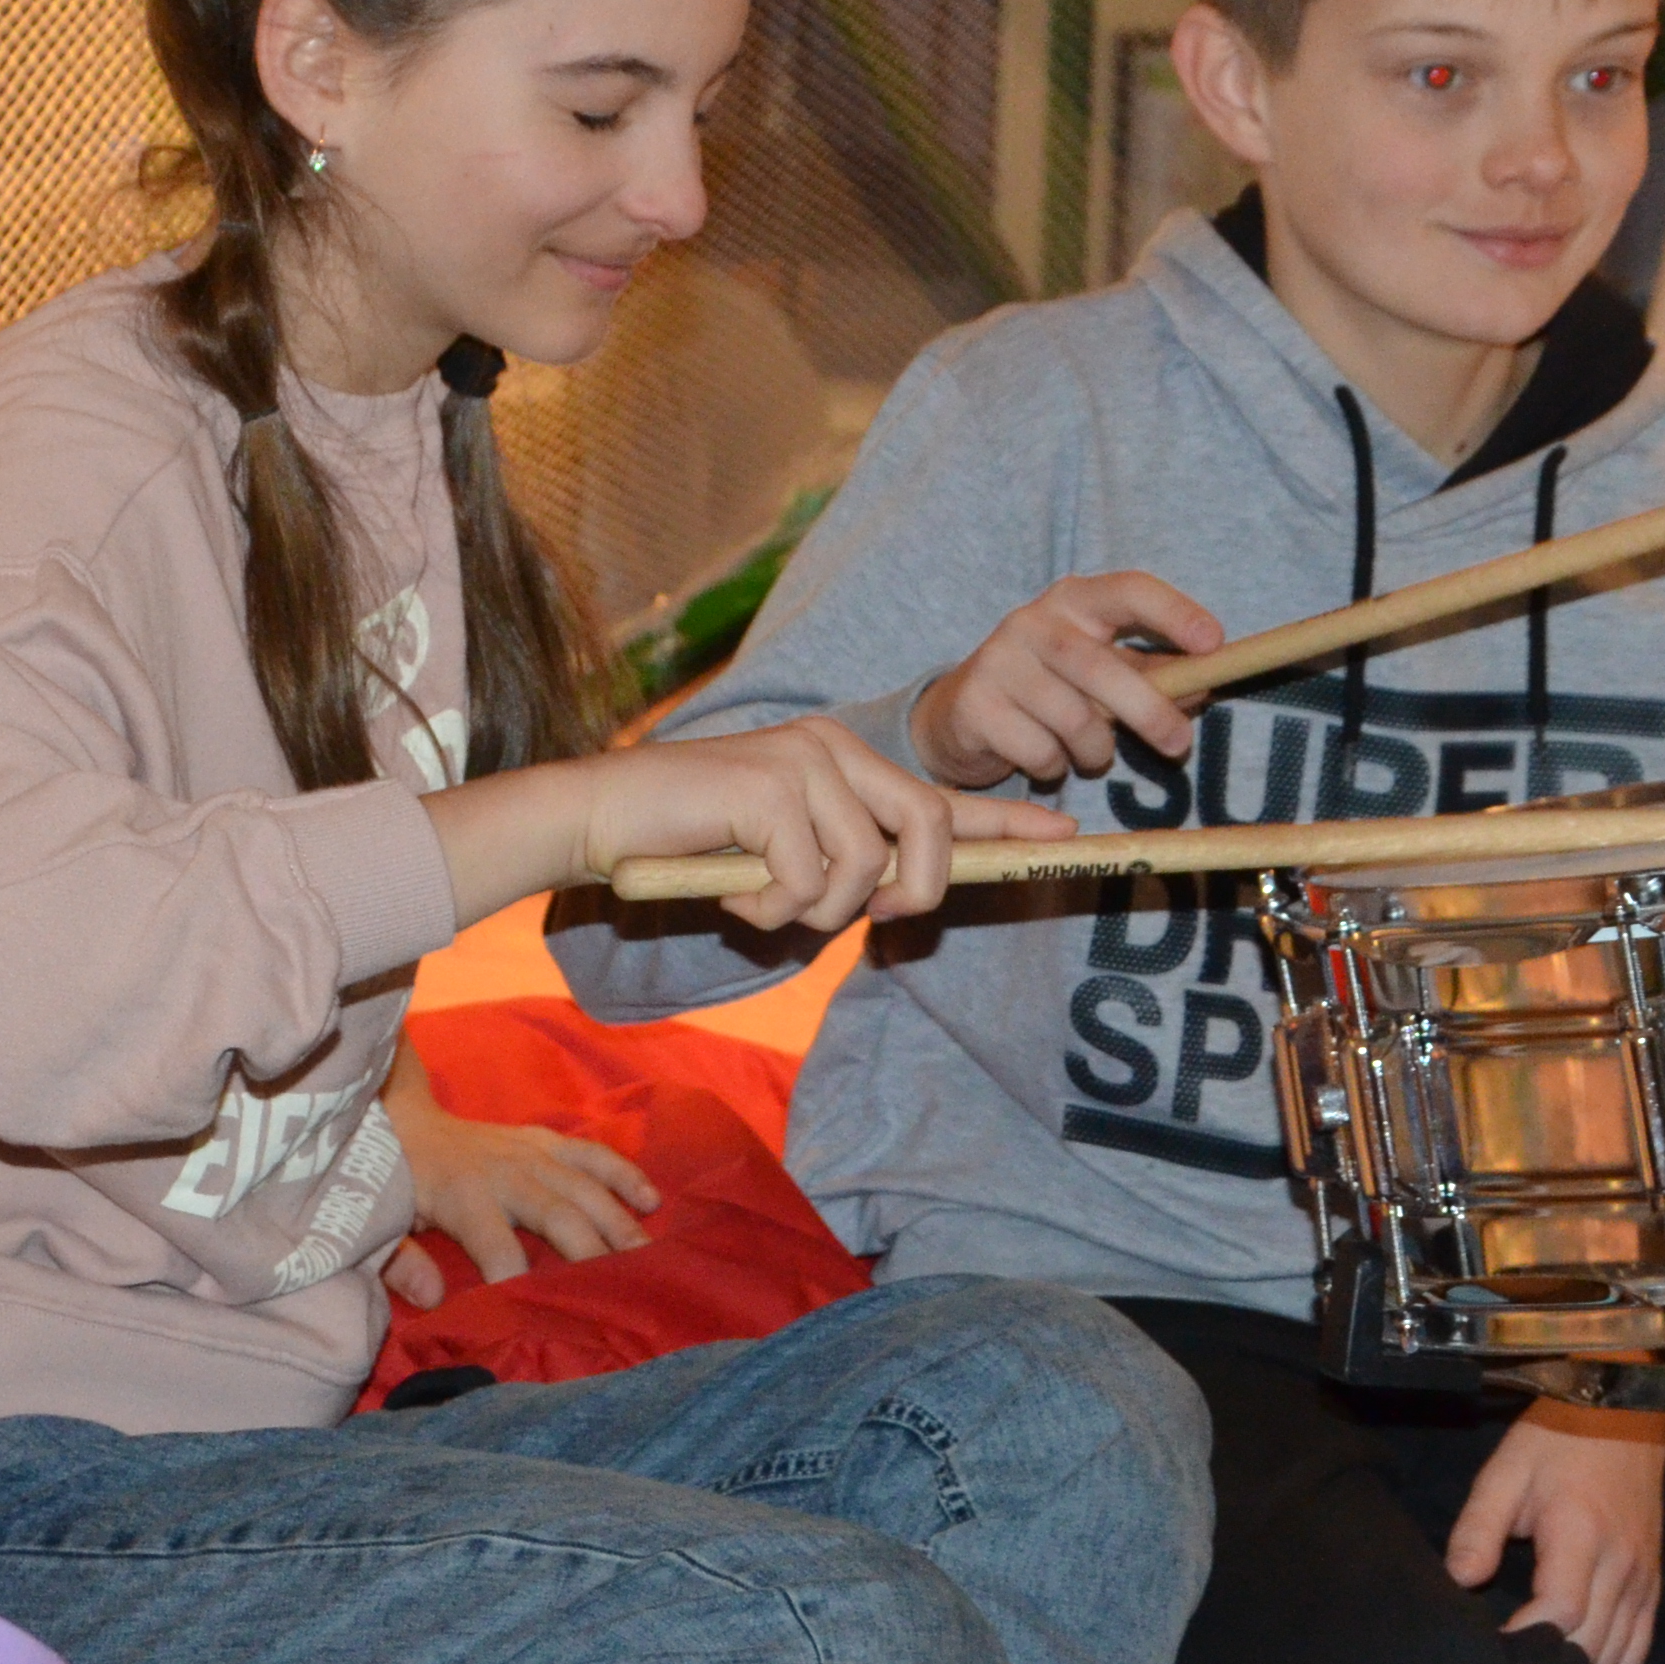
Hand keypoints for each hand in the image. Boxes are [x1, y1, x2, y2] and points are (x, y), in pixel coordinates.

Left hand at [377, 1049, 655, 1308]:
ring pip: (585, 1186)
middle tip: (623, 1291)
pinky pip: (593, 1153)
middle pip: (558, 1215)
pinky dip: (624, 1174)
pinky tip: (652, 1200)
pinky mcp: (545, 1139)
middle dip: (591, 1252)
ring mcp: (530, 1152)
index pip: (496, 1245)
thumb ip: (402, 1263)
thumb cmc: (398, 1183)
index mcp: (463, 1197)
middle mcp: (505, 1172)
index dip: (515, 1278)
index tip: (537, 1313)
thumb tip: (433, 1299)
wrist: (405, 1120)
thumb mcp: (383, 1222)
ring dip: (620, 1221)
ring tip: (648, 1257)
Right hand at [548, 717, 1072, 933]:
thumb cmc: (689, 843)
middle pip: (930, 824)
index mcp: (842, 759)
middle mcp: (832, 747)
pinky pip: (809, 878)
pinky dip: (771, 908)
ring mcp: (803, 760)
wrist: (600, 816)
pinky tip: (730, 889)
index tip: (1063, 837)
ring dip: (812, 910)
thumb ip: (843, 868)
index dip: (1005, 821)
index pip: (942, 792)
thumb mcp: (782, 859)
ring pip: (865, 865)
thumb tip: (899, 899)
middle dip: (917, 889)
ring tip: (757, 898)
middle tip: (872, 917)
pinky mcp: (770, 786)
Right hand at [911, 572, 1220, 785]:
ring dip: (1095, 749)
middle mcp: (1032, 621)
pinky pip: (1040, 750)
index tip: (1215, 644)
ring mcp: (998, 661)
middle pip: (1101, 666)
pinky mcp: (976, 705)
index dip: (1174, 613)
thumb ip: (1153, 677)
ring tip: (1090, 752)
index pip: (1129, 590)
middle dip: (1148, 709)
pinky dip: (1055, 766)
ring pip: (1073, 719)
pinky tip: (1045, 757)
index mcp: (1074, 601)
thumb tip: (1205, 686)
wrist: (961, 714)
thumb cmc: (1051, 688)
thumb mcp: (1103, 674)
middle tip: (1179, 745)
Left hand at [1444, 1400, 1664, 1663]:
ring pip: (1619, 1657)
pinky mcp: (1653, 1586)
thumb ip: (1478, 1527)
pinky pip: (1641, 1647)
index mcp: (1581, 1534)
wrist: (1621, 1414)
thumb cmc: (1556, 1443)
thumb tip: (1459, 1579)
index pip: (1561, 1612)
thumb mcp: (1504, 1472)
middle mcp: (1621, 1565)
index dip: (1525, 1639)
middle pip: (1590, 1645)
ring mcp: (1643, 1580)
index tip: (1491, 1648)